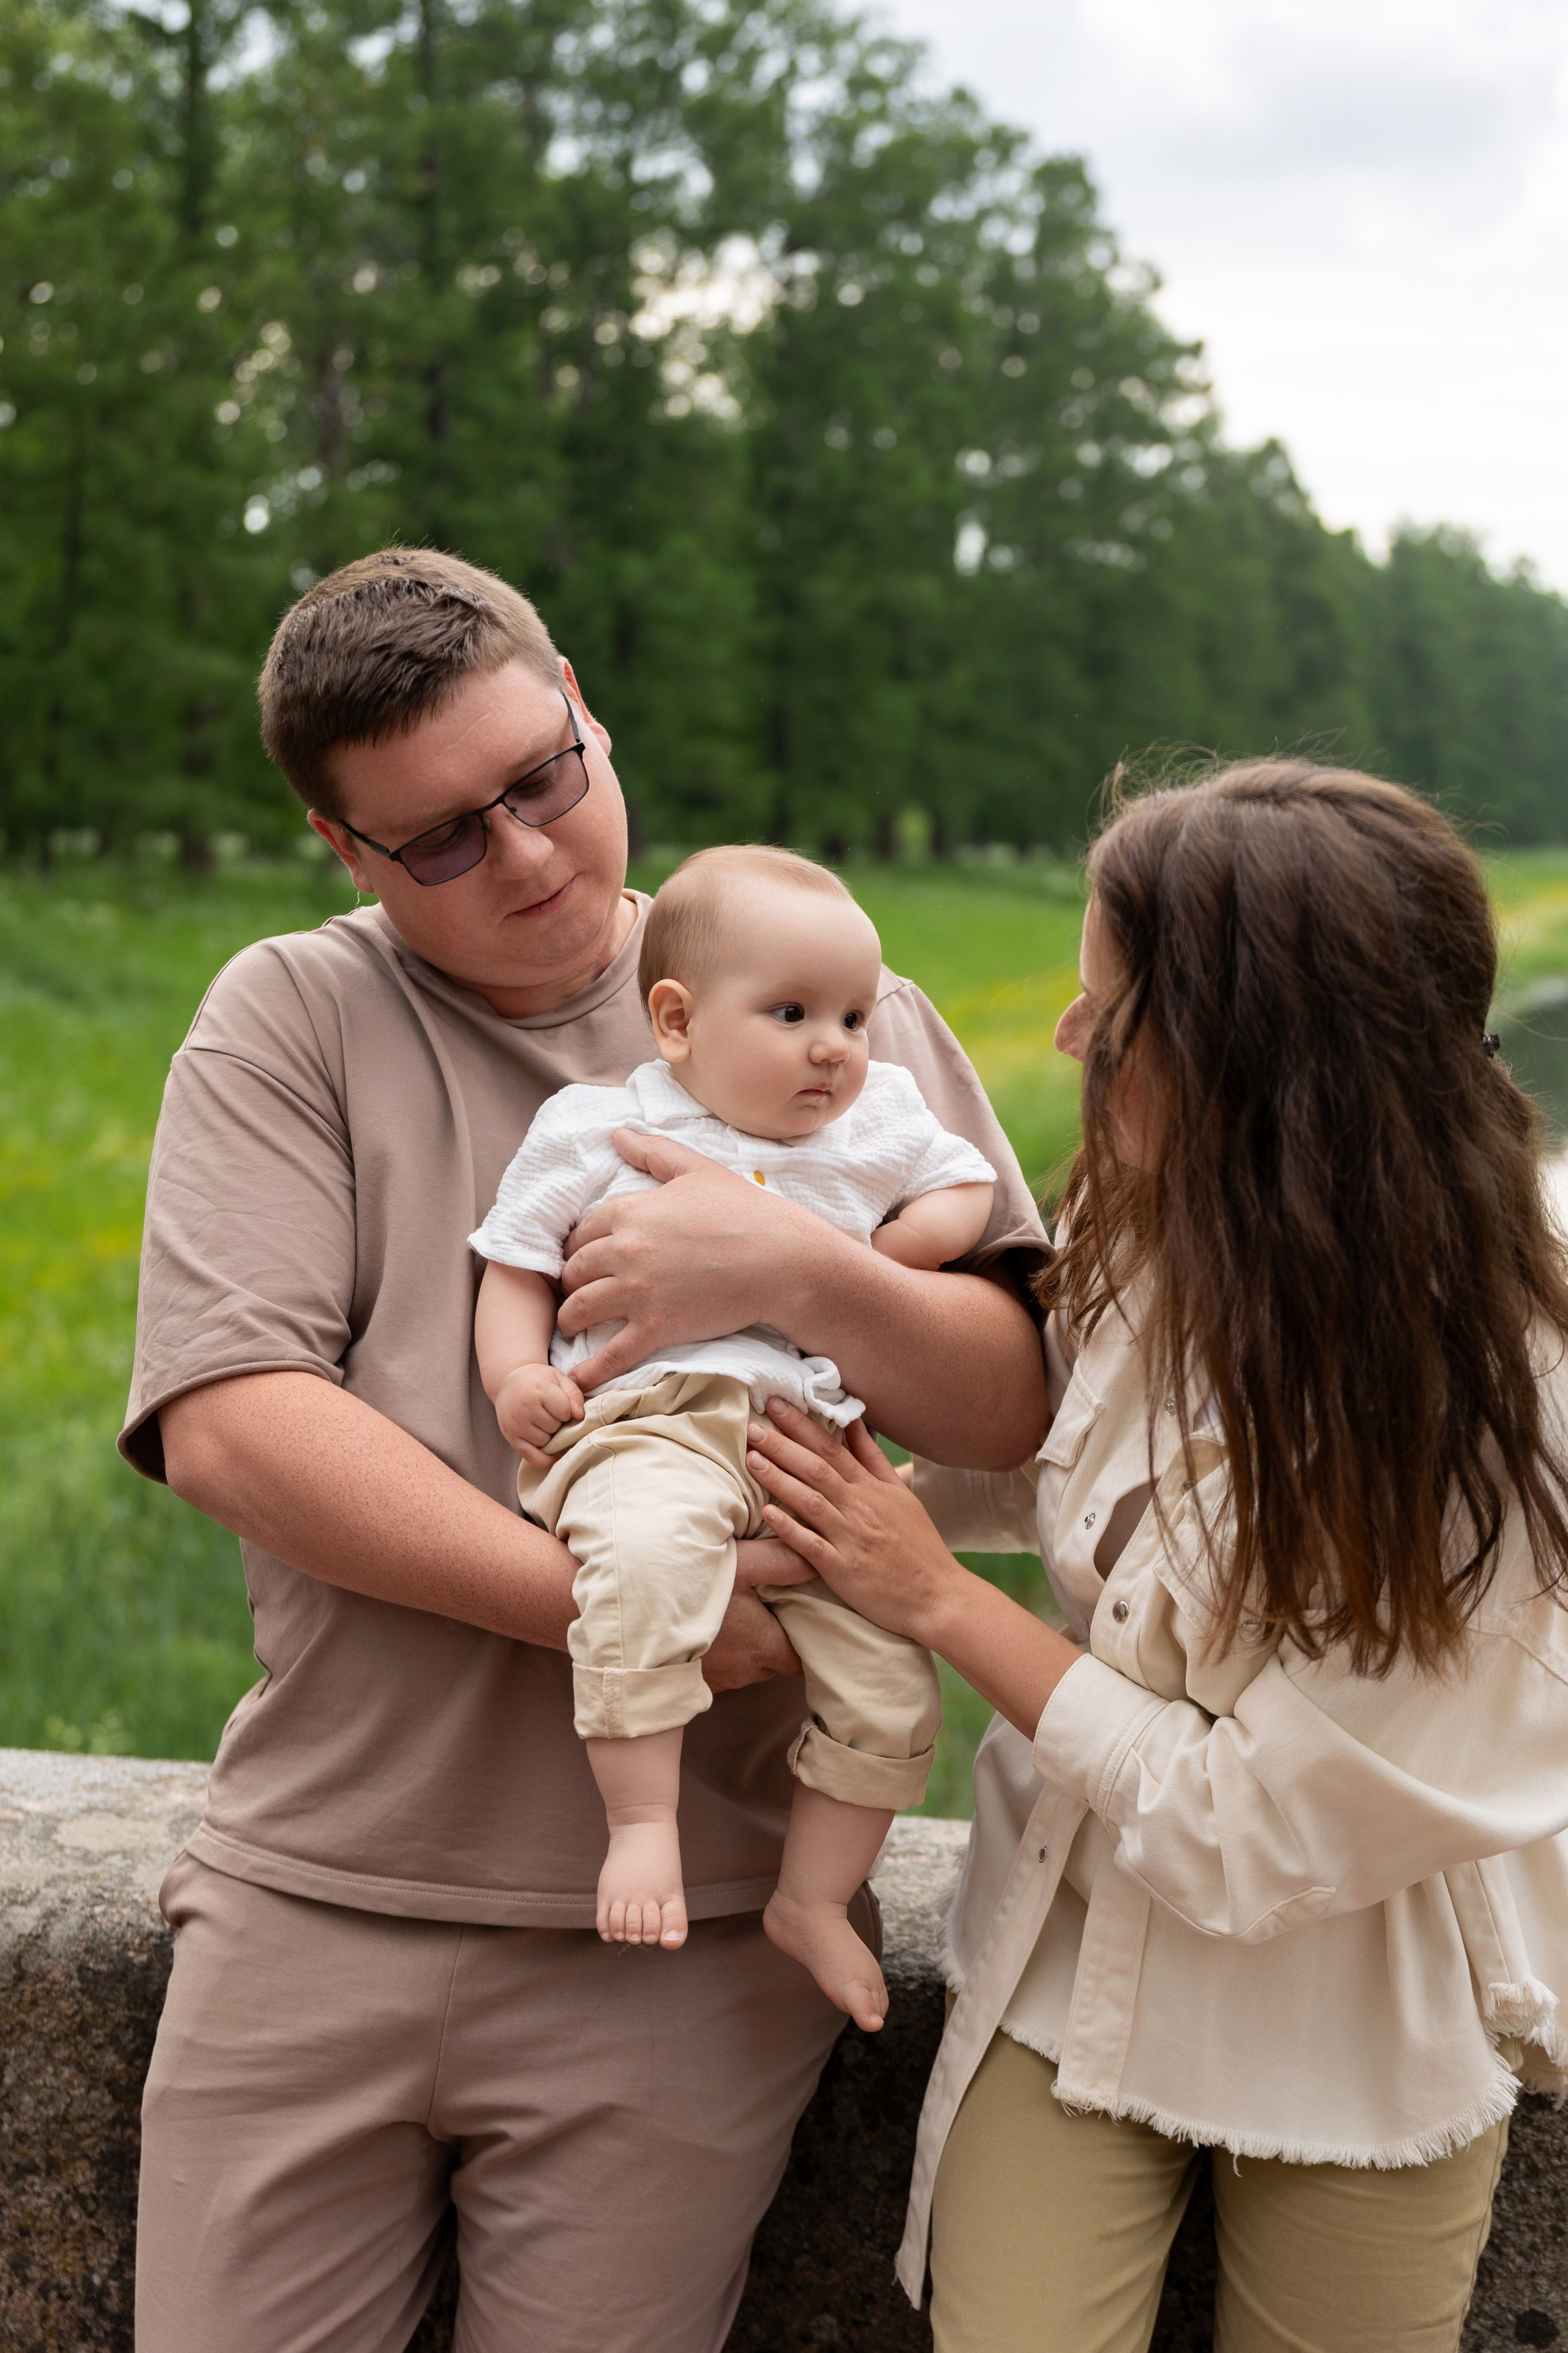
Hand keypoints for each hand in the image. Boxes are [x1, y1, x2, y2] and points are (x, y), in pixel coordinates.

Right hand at [493, 1363, 584, 1468]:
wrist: (508, 1381)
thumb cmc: (537, 1380)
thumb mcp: (558, 1378)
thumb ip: (574, 1394)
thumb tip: (580, 1416)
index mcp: (539, 1390)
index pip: (565, 1412)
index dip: (568, 1411)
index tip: (562, 1406)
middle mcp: (525, 1408)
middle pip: (555, 1427)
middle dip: (558, 1423)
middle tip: (551, 1413)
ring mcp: (516, 1424)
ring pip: (545, 1441)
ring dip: (549, 1436)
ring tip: (543, 1422)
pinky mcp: (510, 1436)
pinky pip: (530, 1455)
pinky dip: (543, 1459)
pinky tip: (552, 1458)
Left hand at [558, 1130, 833, 1391]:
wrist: (783, 1261)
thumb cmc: (747, 1211)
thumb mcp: (698, 1171)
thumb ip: (654, 1153)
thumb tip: (618, 1134)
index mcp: (631, 1211)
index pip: (581, 1231)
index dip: (577, 1245)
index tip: (579, 1256)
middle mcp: (625, 1251)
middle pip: (573, 1270)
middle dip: (569, 1282)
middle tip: (573, 1291)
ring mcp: (638, 1292)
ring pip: (579, 1309)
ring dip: (570, 1319)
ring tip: (571, 1326)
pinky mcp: (656, 1328)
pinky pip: (610, 1354)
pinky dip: (589, 1369)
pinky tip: (576, 1379)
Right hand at [701, 1536, 811, 1691]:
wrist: (633, 1618)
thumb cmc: (691, 1591)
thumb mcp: (742, 1564)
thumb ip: (782, 1561)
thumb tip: (817, 1559)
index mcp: (764, 1647)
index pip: (804, 1657)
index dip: (808, 1639)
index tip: (804, 1616)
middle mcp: (744, 1671)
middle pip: (775, 1661)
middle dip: (777, 1638)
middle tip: (772, 1607)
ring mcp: (718, 1679)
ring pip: (746, 1665)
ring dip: (747, 1644)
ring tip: (739, 1613)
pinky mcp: (695, 1679)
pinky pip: (720, 1668)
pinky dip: (722, 1650)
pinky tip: (712, 1624)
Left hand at [743, 1403, 965, 1645]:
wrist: (939, 1596)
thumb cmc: (919, 1546)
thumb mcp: (901, 1495)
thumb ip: (874, 1460)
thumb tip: (855, 1423)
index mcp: (873, 1489)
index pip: (833, 1449)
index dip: (802, 1426)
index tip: (776, 1404)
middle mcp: (861, 1508)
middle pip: (817, 1468)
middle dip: (782, 1444)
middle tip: (752, 1425)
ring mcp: (852, 1539)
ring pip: (811, 1501)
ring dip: (780, 1478)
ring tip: (751, 1459)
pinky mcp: (845, 1570)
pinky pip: (813, 1546)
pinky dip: (790, 1528)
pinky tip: (767, 1512)